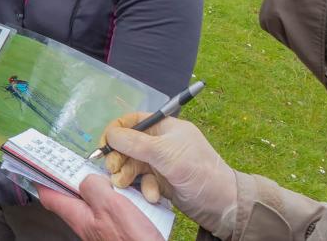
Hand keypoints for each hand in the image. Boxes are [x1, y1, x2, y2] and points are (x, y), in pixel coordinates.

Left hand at [38, 176, 164, 240]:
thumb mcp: (109, 206)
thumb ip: (93, 188)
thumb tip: (88, 177)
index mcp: (79, 216)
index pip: (50, 196)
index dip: (43, 179)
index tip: (38, 165)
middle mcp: (87, 222)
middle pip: (72, 196)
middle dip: (75, 178)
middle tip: (79, 162)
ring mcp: (102, 227)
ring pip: (95, 201)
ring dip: (101, 187)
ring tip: (111, 176)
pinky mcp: (118, 229)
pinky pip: (113, 208)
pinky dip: (119, 197)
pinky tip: (131, 194)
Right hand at [100, 112, 237, 237]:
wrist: (223, 204)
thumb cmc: (197, 170)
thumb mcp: (165, 153)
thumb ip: (134, 143)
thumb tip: (109, 134)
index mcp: (165, 128)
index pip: (133, 121)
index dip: (116, 131)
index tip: (104, 145)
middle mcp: (161, 143)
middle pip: (128, 145)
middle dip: (119, 157)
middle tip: (113, 170)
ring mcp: (161, 163)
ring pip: (133, 165)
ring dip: (127, 175)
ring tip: (124, 184)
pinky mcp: (162, 182)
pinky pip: (143, 181)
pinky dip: (144, 188)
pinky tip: (152, 195)